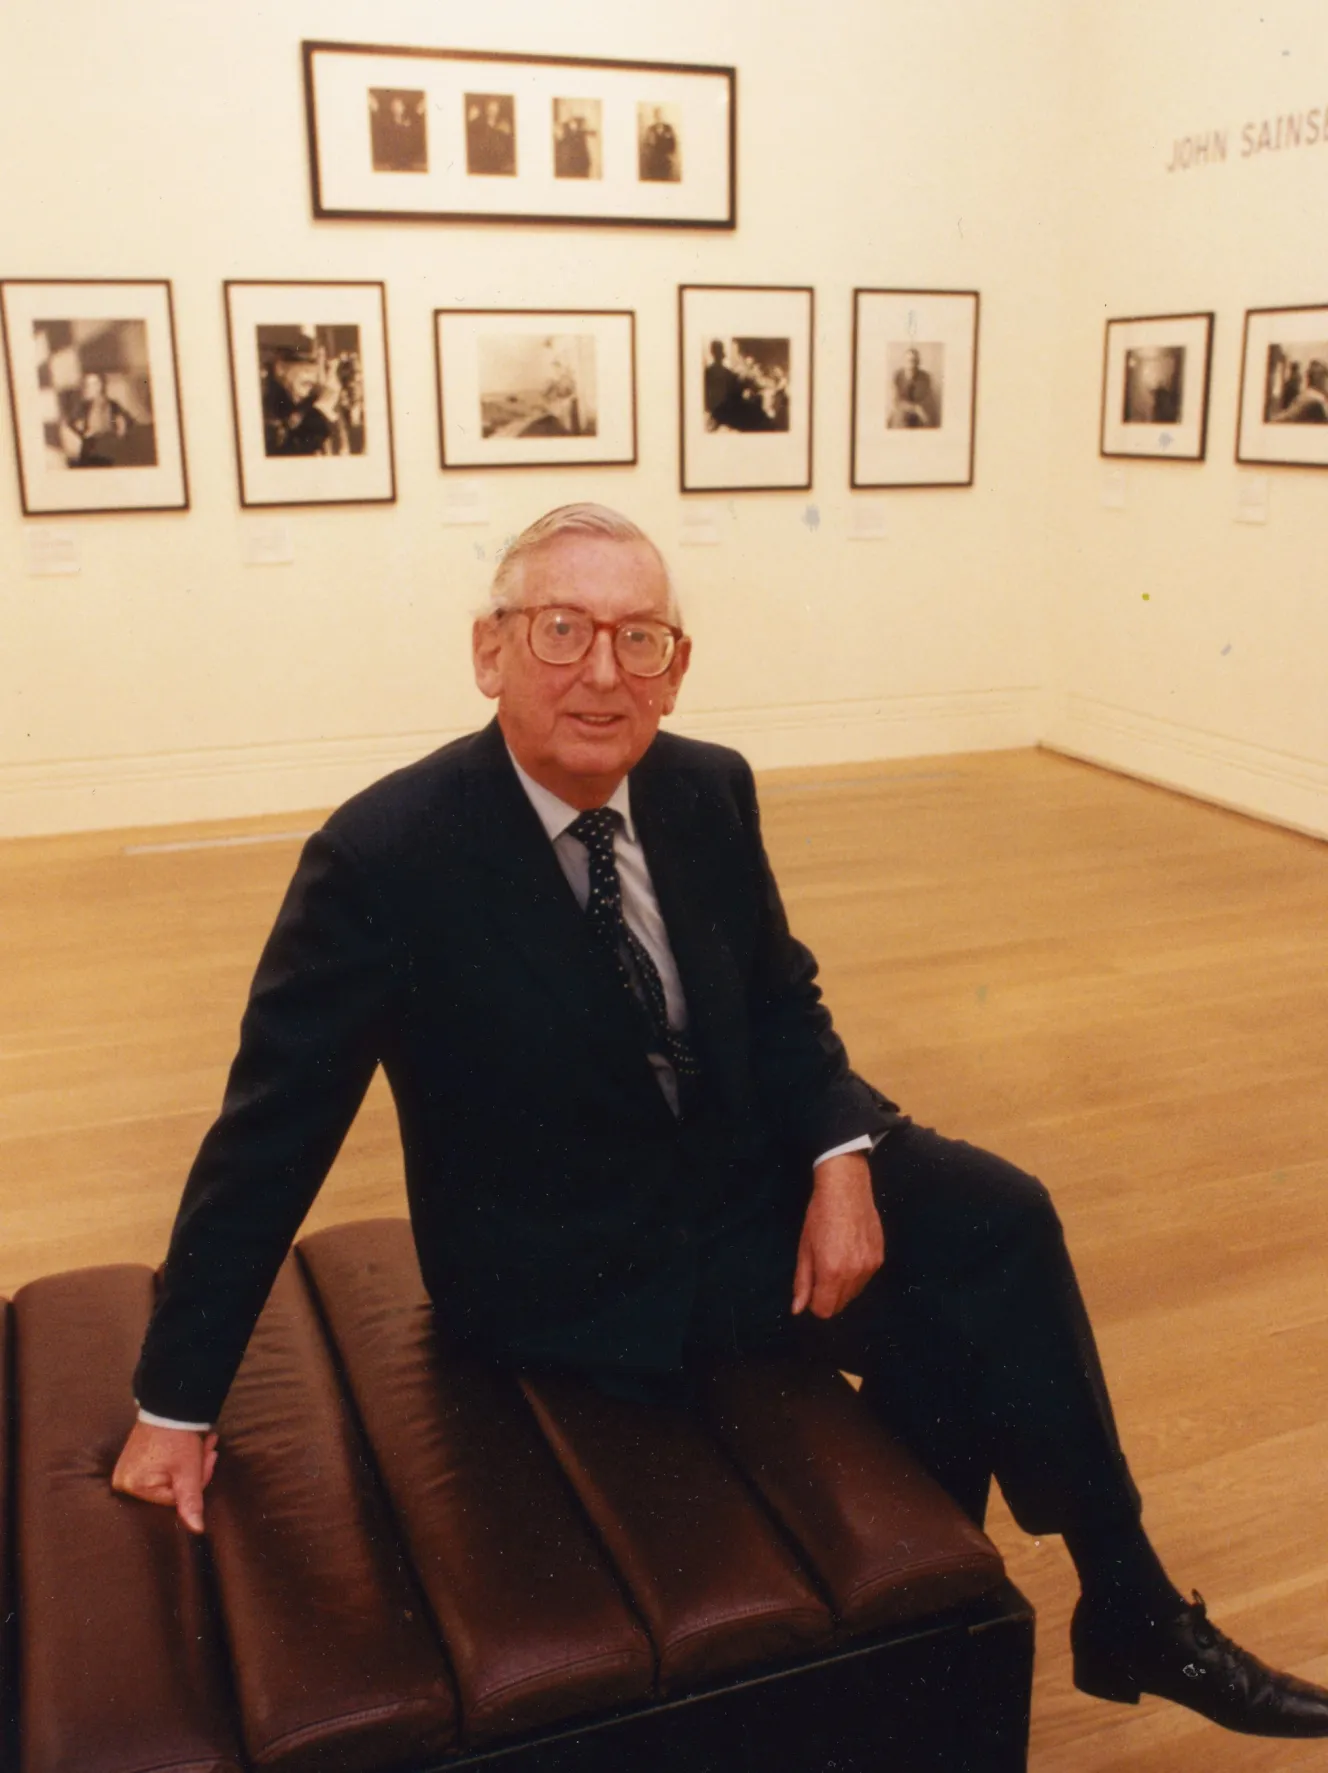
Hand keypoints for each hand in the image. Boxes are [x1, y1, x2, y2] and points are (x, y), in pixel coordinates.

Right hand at [111, 1421, 218, 1534]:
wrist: (169, 1402)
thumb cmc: (176, 1436)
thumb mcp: (187, 1471)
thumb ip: (190, 1501)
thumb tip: (197, 1530)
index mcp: (133, 1486)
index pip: (174, 1499)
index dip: (198, 1481)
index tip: (210, 1458)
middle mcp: (124, 1481)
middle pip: (171, 1488)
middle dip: (196, 1470)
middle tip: (210, 1449)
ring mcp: (127, 1469)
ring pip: (169, 1476)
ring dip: (191, 1462)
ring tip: (205, 1443)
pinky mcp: (133, 1459)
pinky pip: (161, 1468)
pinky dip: (179, 1458)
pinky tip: (191, 1445)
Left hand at [791, 1151, 883, 1318]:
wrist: (846, 1189)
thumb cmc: (819, 1216)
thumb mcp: (805, 1248)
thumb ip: (802, 1282)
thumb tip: (797, 1310)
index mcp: (831, 1272)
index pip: (825, 1310)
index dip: (814, 1304)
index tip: (811, 1288)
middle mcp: (854, 1274)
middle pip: (840, 1305)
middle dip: (828, 1296)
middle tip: (821, 1270)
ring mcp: (870, 1267)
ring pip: (854, 1293)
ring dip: (842, 1286)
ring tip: (836, 1257)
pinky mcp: (879, 1259)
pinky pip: (865, 1279)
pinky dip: (856, 1274)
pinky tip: (849, 1251)